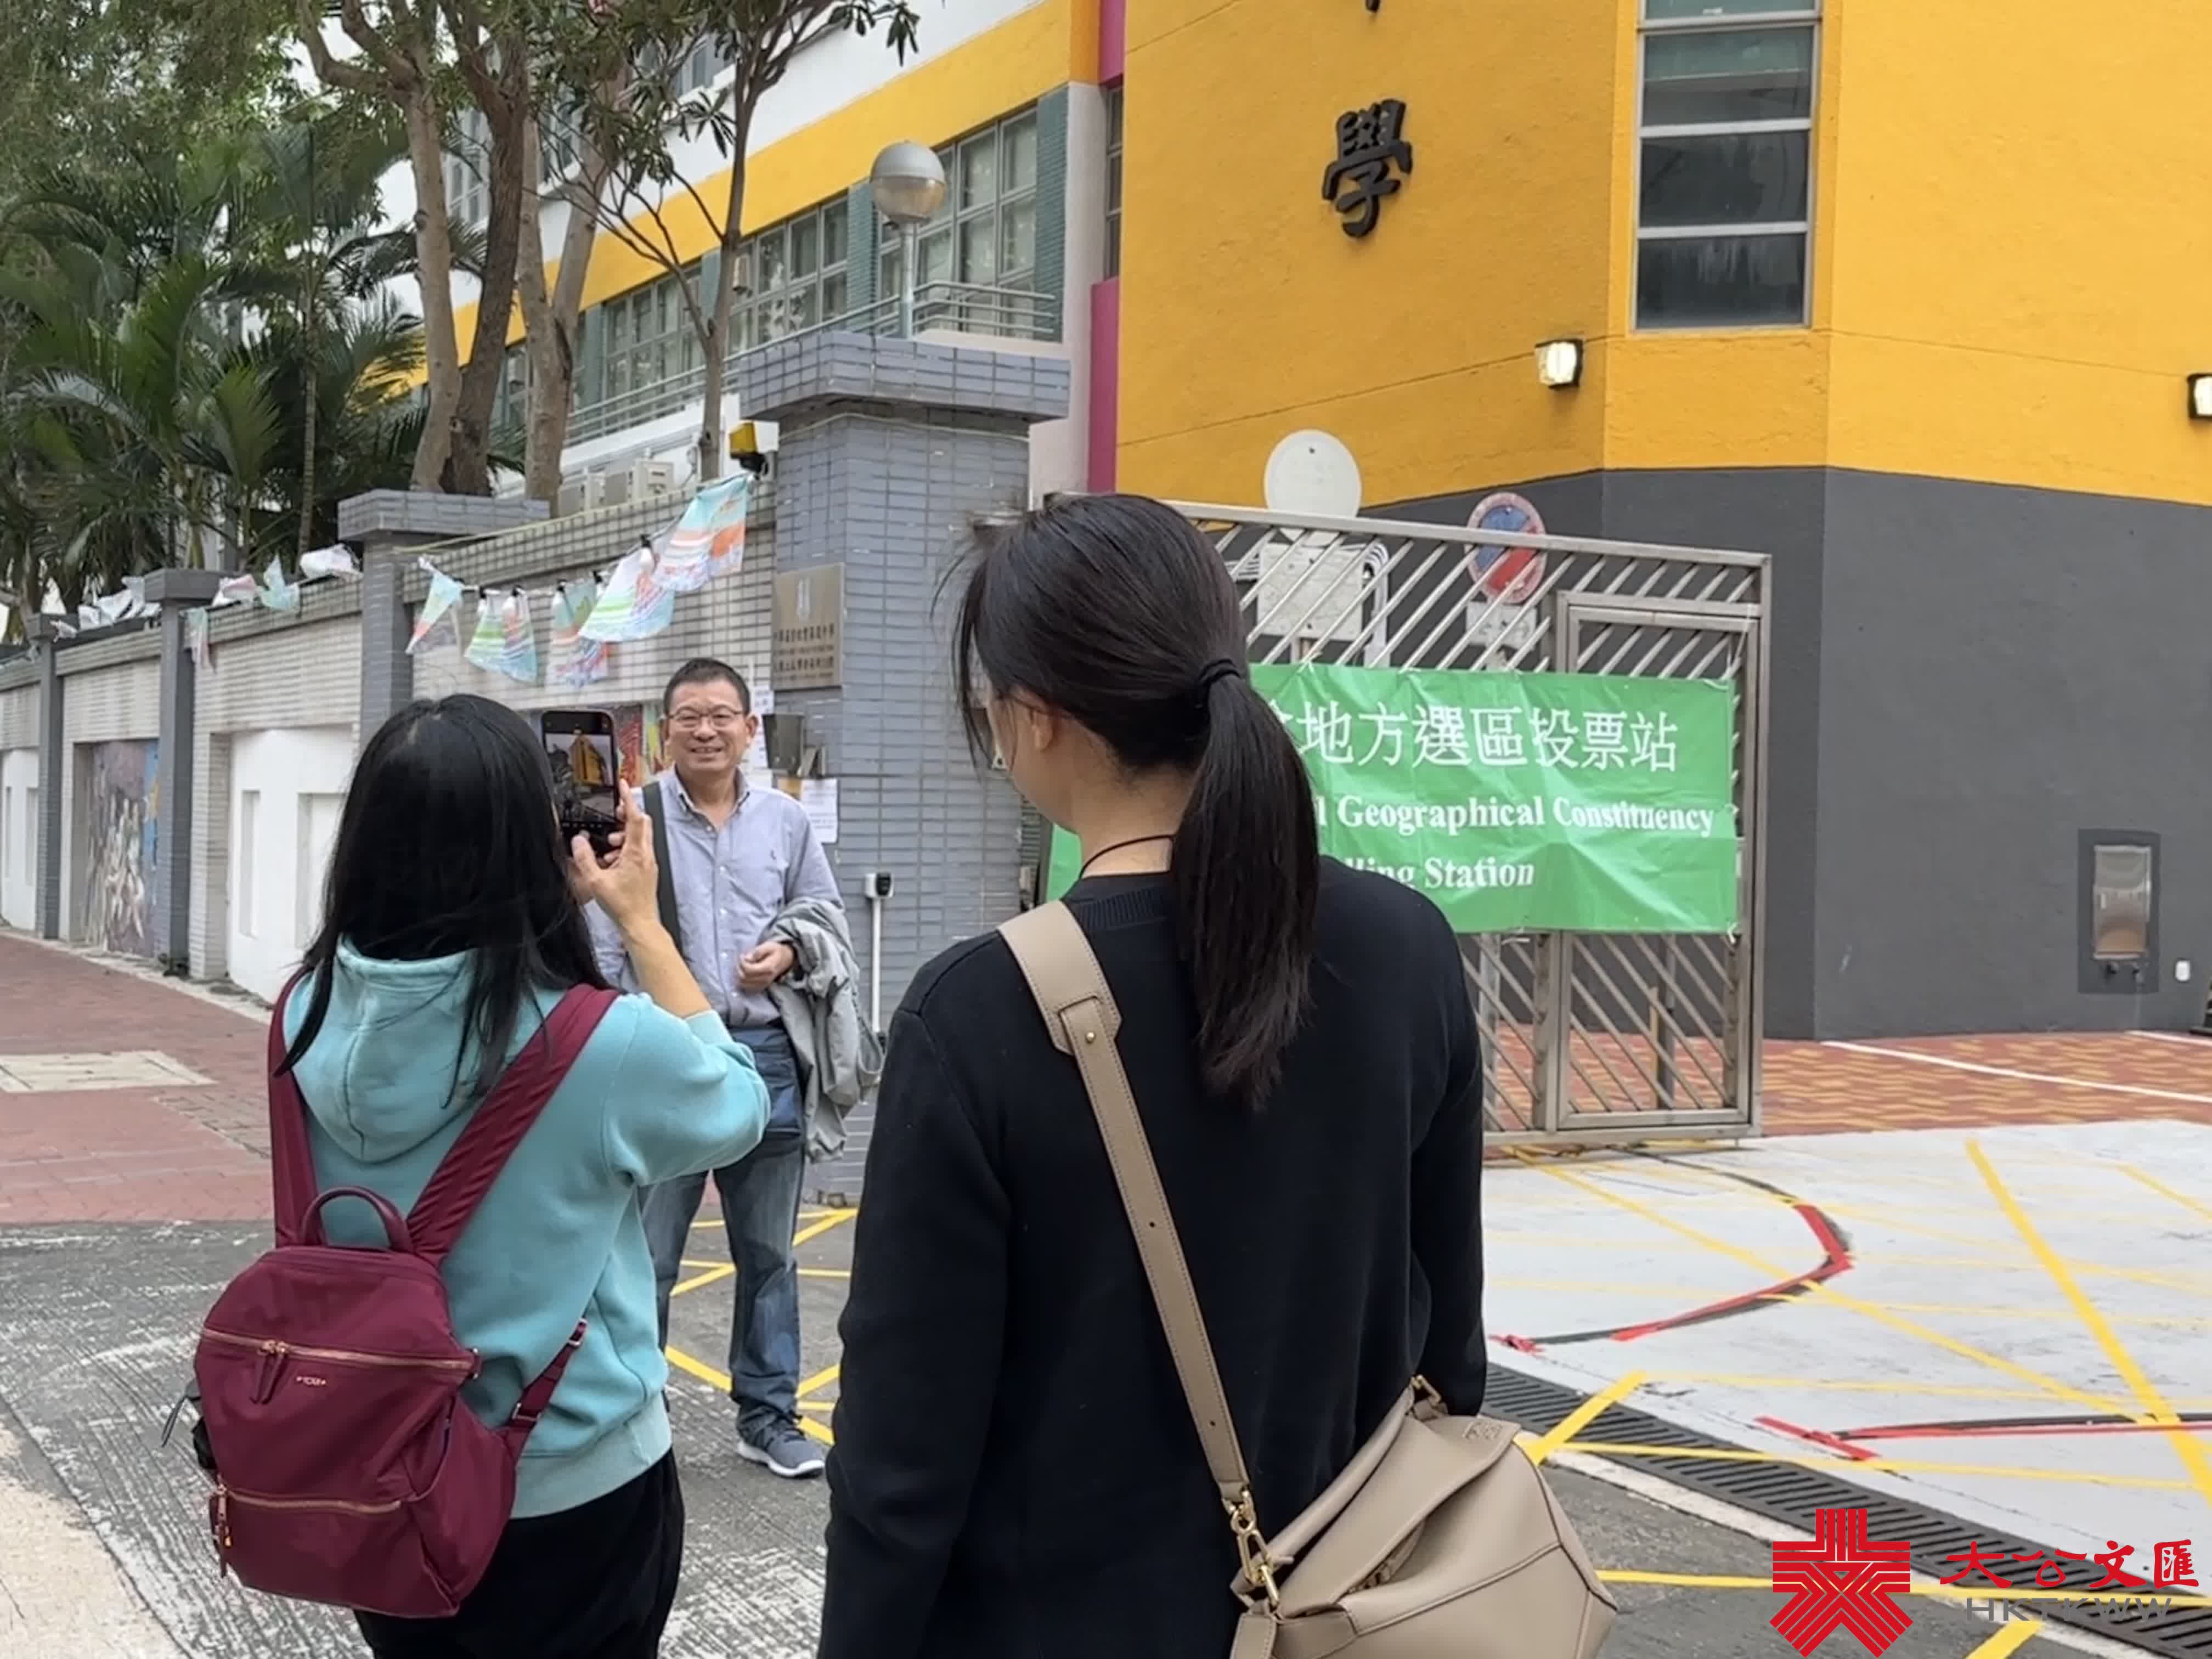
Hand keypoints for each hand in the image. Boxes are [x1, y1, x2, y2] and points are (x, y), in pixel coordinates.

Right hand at [569, 782, 657, 934]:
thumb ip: (584, 858)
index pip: (635, 817)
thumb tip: (578, 841)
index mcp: (636, 853)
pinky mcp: (647, 869)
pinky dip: (625, 847)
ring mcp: (648, 861)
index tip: (624, 785)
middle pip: (641, 823)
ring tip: (607, 846)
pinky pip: (637, 849)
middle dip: (626, 815)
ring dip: (623, 834)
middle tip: (611, 815)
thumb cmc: (622, 905)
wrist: (639, 923)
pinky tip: (610, 861)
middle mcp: (646, 854)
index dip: (629, 799)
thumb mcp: (595, 881)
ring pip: (639, 836)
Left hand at [737, 941, 794, 992]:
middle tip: (741, 960)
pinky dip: (743, 981)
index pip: (748, 970)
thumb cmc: (776, 951)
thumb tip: (747, 958)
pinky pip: (748, 988)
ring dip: (739, 975)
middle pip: (745, 978)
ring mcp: (764, 984)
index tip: (742, 956)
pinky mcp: (762, 986)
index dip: (741, 963)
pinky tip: (745, 973)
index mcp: (768, 968)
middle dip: (739, 969)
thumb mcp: (768, 946)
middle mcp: (766, 979)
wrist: (786, 958)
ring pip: (744, 984)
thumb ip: (757, 952)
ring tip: (742, 966)